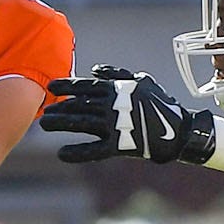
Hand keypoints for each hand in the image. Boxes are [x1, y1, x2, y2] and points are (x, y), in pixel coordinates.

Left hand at [40, 66, 216, 164]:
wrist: (179, 131)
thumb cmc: (159, 103)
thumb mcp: (141, 81)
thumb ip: (116, 74)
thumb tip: (94, 69)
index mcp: (117, 89)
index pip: (86, 86)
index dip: (67, 85)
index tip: (51, 87)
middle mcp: (113, 106)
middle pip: (79, 105)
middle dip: (59, 107)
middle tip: (43, 111)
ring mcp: (116, 126)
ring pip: (82, 124)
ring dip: (62, 124)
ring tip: (45, 124)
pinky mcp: (120, 146)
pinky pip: (94, 150)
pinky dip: (77, 152)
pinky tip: (62, 153)